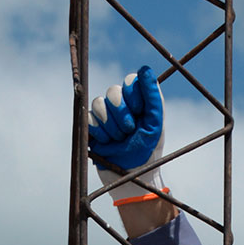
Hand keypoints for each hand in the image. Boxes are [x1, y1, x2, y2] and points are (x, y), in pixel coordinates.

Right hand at [88, 67, 169, 205]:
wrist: (130, 174)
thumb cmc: (148, 149)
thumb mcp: (155, 123)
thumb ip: (153, 96)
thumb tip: (145, 70)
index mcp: (139, 99)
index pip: (130, 81)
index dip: (133, 96)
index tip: (140, 113)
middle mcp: (122, 103)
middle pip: (113, 91)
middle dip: (121, 114)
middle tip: (129, 131)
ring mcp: (105, 113)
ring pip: (99, 103)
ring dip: (111, 125)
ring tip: (119, 139)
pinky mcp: (92, 124)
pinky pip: (88, 116)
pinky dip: (98, 131)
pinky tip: (107, 142)